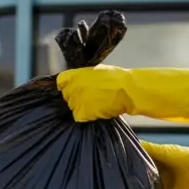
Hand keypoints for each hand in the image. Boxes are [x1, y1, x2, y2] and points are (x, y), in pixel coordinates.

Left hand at [57, 66, 188, 123]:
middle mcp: (71, 87)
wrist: (128, 90)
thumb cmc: (115, 78)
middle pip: (66, 97)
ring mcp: (75, 101)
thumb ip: (82, 76)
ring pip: (73, 108)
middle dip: (76, 98)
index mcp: (74, 74)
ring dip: (82, 108)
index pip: (60, 82)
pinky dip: (87, 117)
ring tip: (97, 103)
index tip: (72, 89)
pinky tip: (97, 111)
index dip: (66, 87)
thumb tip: (74, 81)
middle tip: (92, 97)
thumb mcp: (96, 70)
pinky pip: (80, 118)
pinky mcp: (81, 113)